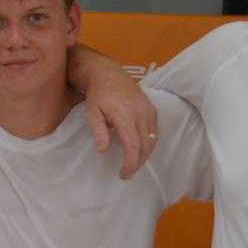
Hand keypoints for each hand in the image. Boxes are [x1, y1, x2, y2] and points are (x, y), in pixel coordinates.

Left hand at [68, 45, 157, 178]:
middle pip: (145, 146)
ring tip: (133, 164)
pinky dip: (149, 143)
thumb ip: (99, 132)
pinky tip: (139, 149)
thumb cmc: (97, 94)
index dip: (130, 163)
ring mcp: (149, 110)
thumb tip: (104, 151)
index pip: (133, 145)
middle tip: (126, 173)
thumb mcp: (92, 113)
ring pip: (153, 140)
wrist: (108, 74)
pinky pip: (155, 131)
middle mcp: (141, 113)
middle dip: (137, 163)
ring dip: (144, 155)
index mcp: (125, 114)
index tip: (124, 174)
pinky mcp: (152, 108)